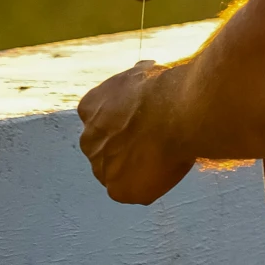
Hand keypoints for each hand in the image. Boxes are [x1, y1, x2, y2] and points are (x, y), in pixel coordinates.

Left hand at [77, 60, 194, 204]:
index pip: (102, 123)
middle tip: (157, 144)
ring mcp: (100, 167)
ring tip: (167, 155)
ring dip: (138, 169)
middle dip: (127, 150)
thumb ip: (135, 83)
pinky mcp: (118, 191)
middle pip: (106, 152)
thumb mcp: (144, 73)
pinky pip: (136, 192)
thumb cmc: (166, 89)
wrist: (176, 112)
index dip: (126, 125)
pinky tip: (168, 167)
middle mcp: (88, 140)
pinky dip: (151, 186)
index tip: (145, 124)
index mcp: (89, 107)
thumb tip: (145, 71)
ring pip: (119, 175)